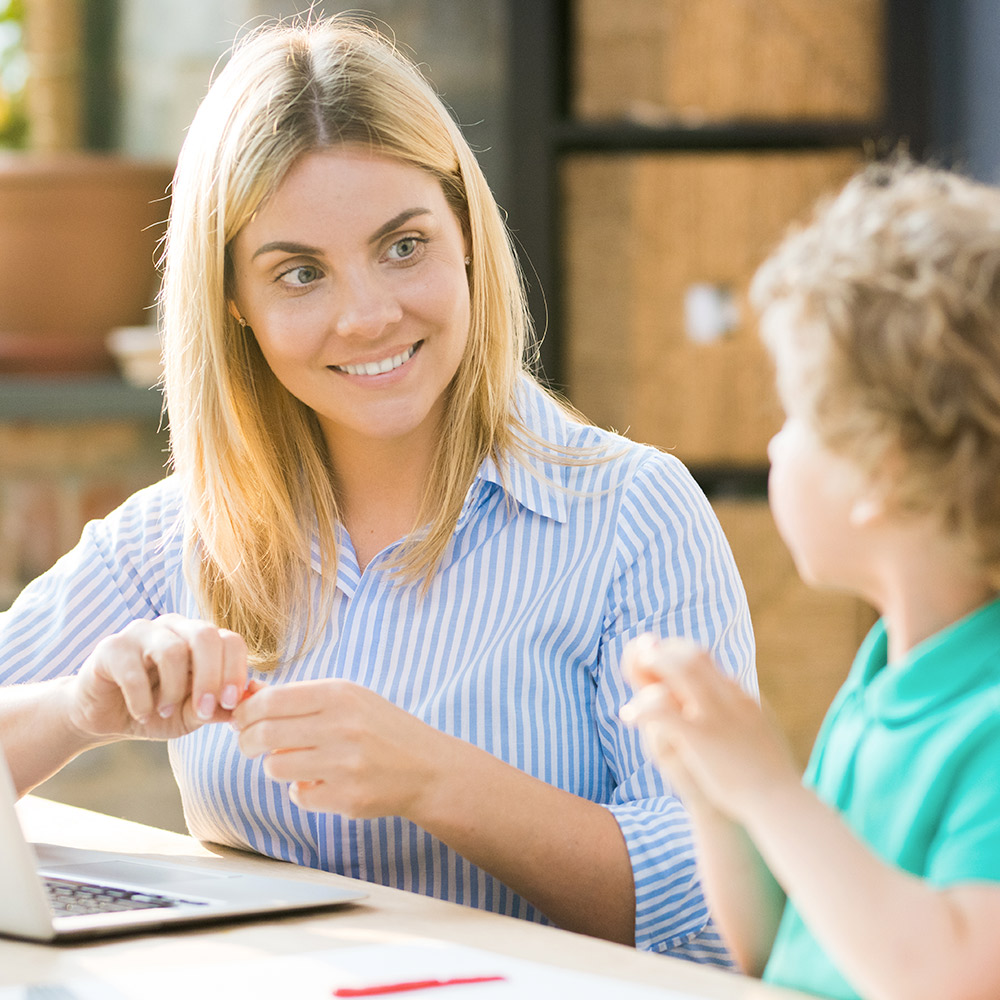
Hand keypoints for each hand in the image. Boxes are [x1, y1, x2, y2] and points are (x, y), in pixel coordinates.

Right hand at [67, 614, 248, 741]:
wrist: (106, 717)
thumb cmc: (156, 711)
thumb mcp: (192, 715)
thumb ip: (218, 708)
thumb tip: (249, 704)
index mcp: (199, 638)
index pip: (230, 640)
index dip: (235, 671)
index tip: (230, 704)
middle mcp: (174, 627)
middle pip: (205, 636)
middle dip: (211, 677)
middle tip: (204, 710)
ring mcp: (142, 632)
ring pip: (172, 651)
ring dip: (173, 691)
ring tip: (165, 712)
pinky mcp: (111, 647)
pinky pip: (134, 671)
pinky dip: (142, 701)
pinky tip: (142, 714)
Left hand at [233, 679, 448, 817]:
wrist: (427, 767)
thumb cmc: (379, 727)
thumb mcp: (346, 698)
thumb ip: (297, 697)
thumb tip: (245, 692)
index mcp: (339, 694)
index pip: (269, 700)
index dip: (245, 712)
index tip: (242, 720)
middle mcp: (342, 726)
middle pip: (264, 734)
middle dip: (247, 741)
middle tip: (251, 745)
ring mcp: (345, 764)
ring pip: (275, 768)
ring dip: (276, 767)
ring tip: (294, 762)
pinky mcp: (348, 798)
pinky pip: (298, 796)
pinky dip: (301, 791)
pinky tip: (320, 782)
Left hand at [621, 634, 800, 823]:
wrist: (782, 802)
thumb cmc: (771, 775)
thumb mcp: (761, 729)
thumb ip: (746, 708)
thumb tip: (735, 686)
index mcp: (742, 698)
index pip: (707, 662)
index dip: (679, 653)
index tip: (661, 656)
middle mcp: (730, 698)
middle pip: (694, 655)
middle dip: (665, 650)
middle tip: (643, 654)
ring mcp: (716, 715)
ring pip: (681, 669)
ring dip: (654, 663)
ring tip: (635, 670)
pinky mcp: (701, 736)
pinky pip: (663, 710)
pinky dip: (643, 708)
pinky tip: (629, 716)